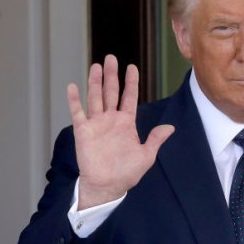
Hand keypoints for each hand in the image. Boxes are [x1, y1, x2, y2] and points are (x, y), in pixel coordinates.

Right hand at [67, 55, 174, 209]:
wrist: (109, 185)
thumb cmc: (127, 172)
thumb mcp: (146, 155)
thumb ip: (155, 139)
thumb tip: (170, 128)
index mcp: (126, 123)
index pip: (129, 97)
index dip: (131, 82)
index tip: (132, 67)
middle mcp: (111, 120)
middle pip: (111, 92)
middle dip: (111, 75)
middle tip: (111, 57)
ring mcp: (96, 124)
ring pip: (95, 97)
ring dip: (95, 82)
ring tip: (96, 65)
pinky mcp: (83, 131)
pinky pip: (78, 113)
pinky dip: (75, 100)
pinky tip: (73, 86)